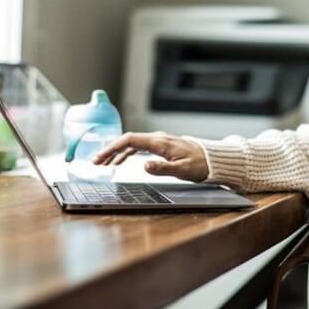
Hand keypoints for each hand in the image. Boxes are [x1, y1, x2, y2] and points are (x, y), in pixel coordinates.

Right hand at [91, 131, 208, 181]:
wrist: (212, 159)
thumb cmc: (199, 165)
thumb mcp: (182, 170)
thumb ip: (163, 168)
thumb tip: (144, 165)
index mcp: (160, 143)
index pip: (130, 140)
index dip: (112, 148)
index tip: (100, 157)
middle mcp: (158, 139)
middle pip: (127, 141)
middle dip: (109, 151)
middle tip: (95, 163)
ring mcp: (159, 141)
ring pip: (132, 144)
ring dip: (116, 153)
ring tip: (103, 164)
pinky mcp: (161, 146)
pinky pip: (139, 147)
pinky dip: (126, 153)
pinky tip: (120, 162)